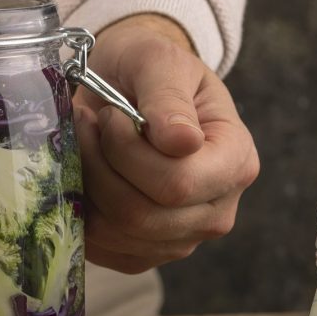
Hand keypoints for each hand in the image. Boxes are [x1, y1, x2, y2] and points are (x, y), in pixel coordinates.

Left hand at [74, 14, 259, 273]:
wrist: (129, 87)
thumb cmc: (150, 70)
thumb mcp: (159, 61)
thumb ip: (169, 97)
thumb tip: (183, 142)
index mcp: (235, 161)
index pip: (178, 183)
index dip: (128, 152)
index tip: (110, 114)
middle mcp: (217, 209)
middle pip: (144, 215)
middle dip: (100, 167)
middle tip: (86, 125)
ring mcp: (182, 238)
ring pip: (118, 233)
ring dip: (86, 185)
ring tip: (83, 144)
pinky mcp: (145, 254)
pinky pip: (104, 249)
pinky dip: (81, 212)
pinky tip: (83, 174)